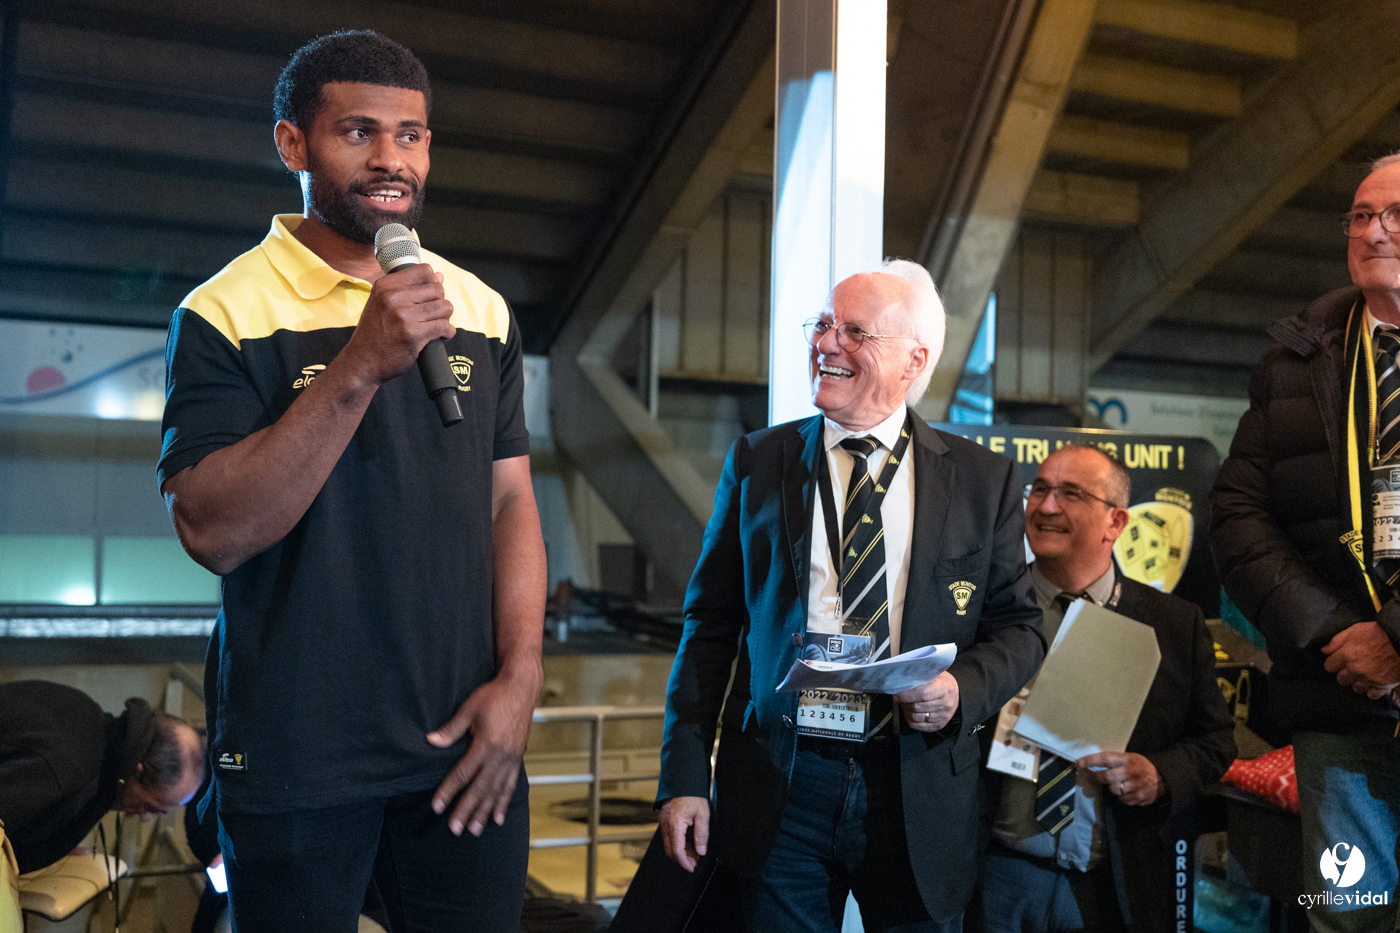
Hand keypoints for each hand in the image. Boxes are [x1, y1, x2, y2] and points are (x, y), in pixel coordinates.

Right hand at [342, 264, 454, 385]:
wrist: (362, 362)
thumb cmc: (374, 334)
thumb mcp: (383, 304)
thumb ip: (409, 289)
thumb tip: (439, 276)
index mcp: (386, 285)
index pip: (424, 270)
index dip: (433, 283)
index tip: (429, 296)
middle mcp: (394, 297)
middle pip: (437, 289)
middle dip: (440, 302)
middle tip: (432, 315)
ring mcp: (404, 316)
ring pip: (444, 307)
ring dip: (444, 318)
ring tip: (435, 325)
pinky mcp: (413, 334)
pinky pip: (444, 327)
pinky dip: (447, 332)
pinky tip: (440, 336)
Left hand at [427, 673, 535, 835]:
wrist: (521, 688)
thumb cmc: (494, 696)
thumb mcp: (469, 709)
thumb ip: (451, 729)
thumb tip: (431, 742)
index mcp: (486, 744)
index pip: (463, 774)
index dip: (448, 791)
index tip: (437, 807)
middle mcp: (500, 756)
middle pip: (480, 789)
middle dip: (467, 810)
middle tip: (455, 829)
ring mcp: (511, 759)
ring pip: (496, 791)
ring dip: (485, 812)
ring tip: (475, 830)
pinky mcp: (518, 759)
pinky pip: (510, 785)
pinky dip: (503, 802)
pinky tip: (498, 817)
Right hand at [658, 796, 709, 872]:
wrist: (684, 779)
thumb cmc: (693, 794)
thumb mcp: (703, 815)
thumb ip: (702, 835)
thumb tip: (701, 851)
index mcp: (675, 824)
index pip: (677, 851)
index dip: (684, 862)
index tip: (691, 868)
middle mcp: (666, 824)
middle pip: (670, 850)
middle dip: (682, 859)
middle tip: (695, 862)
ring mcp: (663, 821)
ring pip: (669, 844)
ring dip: (681, 851)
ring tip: (694, 853)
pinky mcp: (664, 818)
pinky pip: (668, 836)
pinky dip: (678, 842)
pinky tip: (688, 843)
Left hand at [894, 672, 958, 731]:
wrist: (955, 695)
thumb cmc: (941, 681)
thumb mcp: (935, 674)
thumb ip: (921, 676)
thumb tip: (901, 680)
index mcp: (945, 688)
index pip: (923, 694)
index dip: (907, 694)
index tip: (897, 693)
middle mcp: (946, 704)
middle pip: (917, 706)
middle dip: (904, 702)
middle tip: (898, 697)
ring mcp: (943, 717)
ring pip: (915, 717)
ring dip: (905, 710)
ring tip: (903, 703)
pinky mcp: (938, 725)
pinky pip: (917, 725)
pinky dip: (909, 718)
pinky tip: (908, 711)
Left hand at [1078, 751, 1160, 805]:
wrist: (1160, 779)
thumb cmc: (1138, 766)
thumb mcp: (1128, 758)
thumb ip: (1114, 761)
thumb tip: (1090, 764)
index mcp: (1127, 759)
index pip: (1106, 758)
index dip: (1092, 760)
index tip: (1081, 763)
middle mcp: (1131, 771)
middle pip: (1108, 777)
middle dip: (1099, 778)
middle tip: (1097, 777)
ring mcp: (1136, 785)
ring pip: (1114, 790)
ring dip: (1112, 788)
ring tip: (1118, 783)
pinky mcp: (1140, 797)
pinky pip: (1122, 800)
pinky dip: (1121, 797)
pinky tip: (1126, 791)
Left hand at [1322, 622, 1399, 696]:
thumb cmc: (1378, 633)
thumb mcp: (1354, 630)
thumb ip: (1336, 641)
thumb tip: (1324, 650)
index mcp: (1346, 655)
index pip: (1329, 666)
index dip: (1333, 663)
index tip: (1339, 661)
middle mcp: (1355, 670)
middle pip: (1341, 679)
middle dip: (1344, 674)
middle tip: (1352, 667)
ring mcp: (1369, 679)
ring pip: (1355, 688)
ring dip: (1358, 682)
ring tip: (1364, 674)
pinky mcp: (1382, 685)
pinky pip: (1372, 694)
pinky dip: (1372, 690)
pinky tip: (1374, 682)